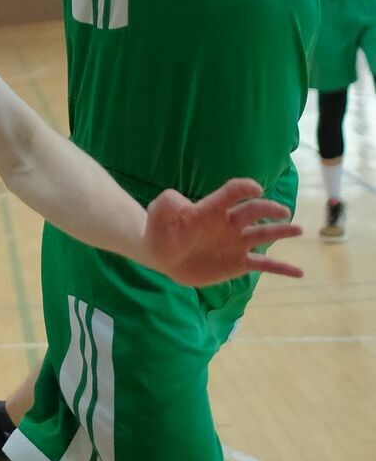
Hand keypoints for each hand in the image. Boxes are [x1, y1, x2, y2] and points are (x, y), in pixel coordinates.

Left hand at [144, 178, 302, 285]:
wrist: (162, 254)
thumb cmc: (162, 228)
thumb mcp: (159, 212)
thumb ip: (168, 203)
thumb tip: (181, 202)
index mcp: (212, 208)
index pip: (231, 193)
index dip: (243, 188)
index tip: (255, 189)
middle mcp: (228, 223)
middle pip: (253, 211)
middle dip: (268, 209)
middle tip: (282, 211)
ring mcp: (236, 244)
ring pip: (263, 235)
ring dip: (281, 231)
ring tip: (298, 229)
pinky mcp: (238, 264)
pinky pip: (264, 265)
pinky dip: (282, 268)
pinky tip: (299, 272)